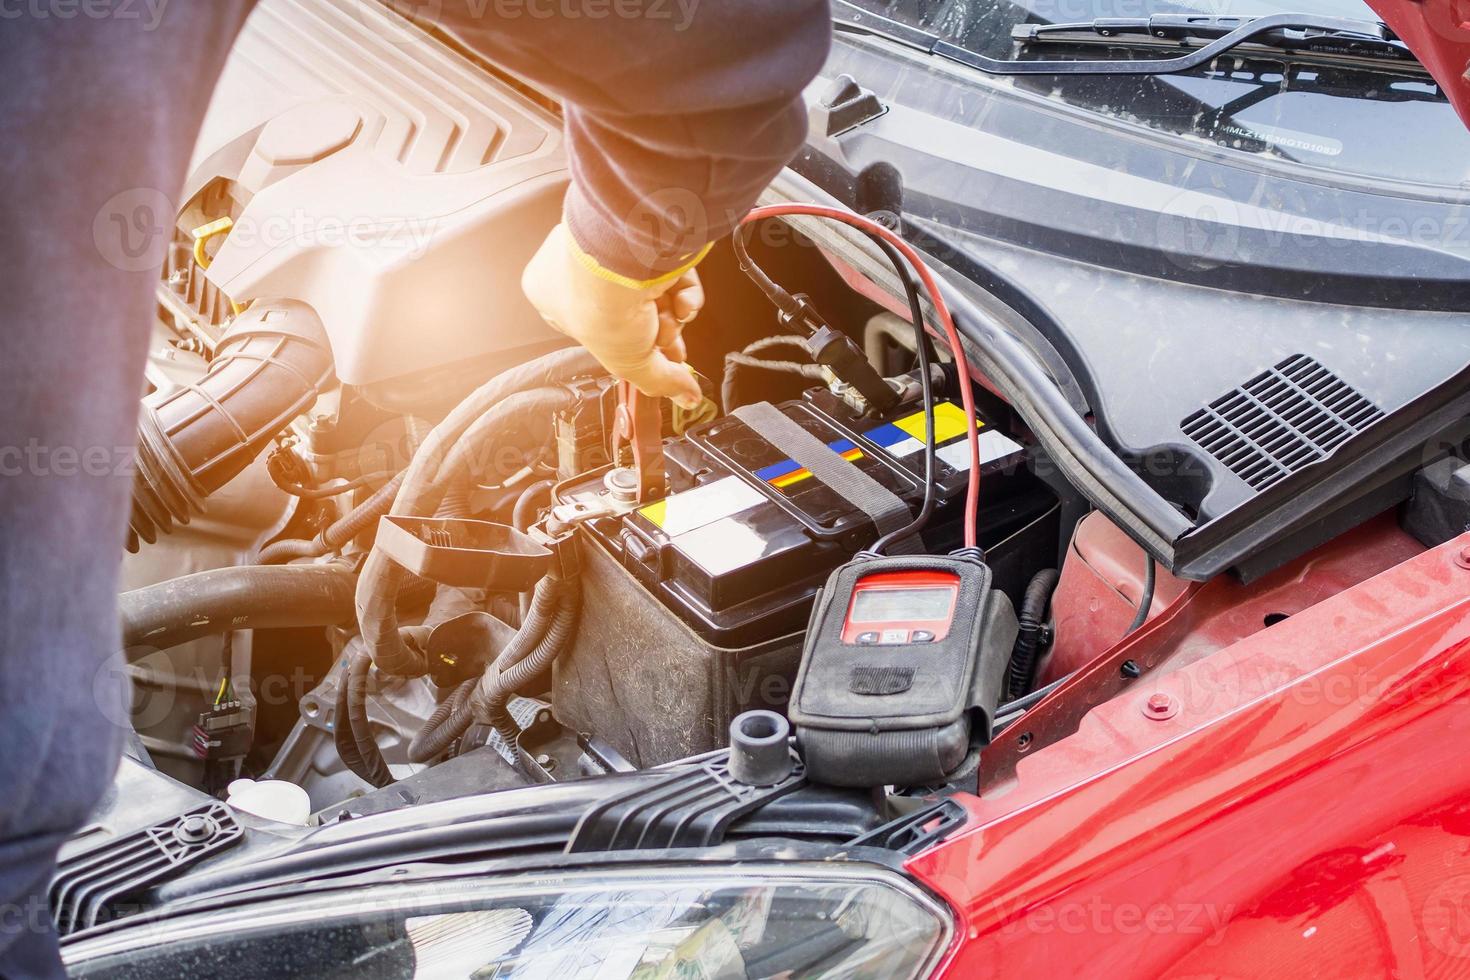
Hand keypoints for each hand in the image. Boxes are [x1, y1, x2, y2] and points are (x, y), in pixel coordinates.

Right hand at [521, 223, 704, 408]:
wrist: (622, 262)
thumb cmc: (599, 305)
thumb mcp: (625, 363)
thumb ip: (658, 383)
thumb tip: (685, 396)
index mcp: (554, 298)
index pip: (599, 333)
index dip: (632, 351)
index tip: (654, 362)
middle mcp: (582, 273)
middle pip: (633, 317)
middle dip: (658, 336)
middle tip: (671, 350)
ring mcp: (618, 256)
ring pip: (656, 297)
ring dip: (672, 319)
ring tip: (669, 323)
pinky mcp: (649, 243)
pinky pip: (673, 274)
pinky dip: (686, 295)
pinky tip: (683, 305)